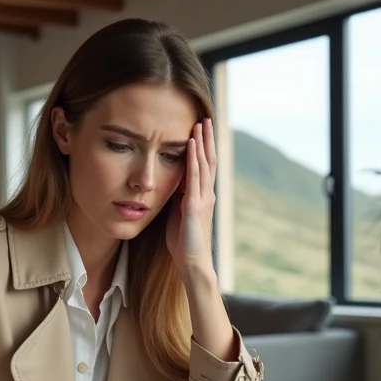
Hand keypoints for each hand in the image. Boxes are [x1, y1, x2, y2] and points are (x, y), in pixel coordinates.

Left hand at [166, 118, 217, 279]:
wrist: (192, 262)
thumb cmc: (183, 242)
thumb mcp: (177, 214)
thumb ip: (177, 197)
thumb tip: (172, 183)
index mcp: (201, 196)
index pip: (204, 166)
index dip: (202, 148)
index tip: (199, 130)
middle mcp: (206, 194)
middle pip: (209, 160)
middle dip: (207, 139)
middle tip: (205, 118)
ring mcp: (202, 198)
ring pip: (205, 164)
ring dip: (202, 142)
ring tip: (200, 123)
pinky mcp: (194, 204)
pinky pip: (194, 177)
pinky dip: (193, 158)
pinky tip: (191, 143)